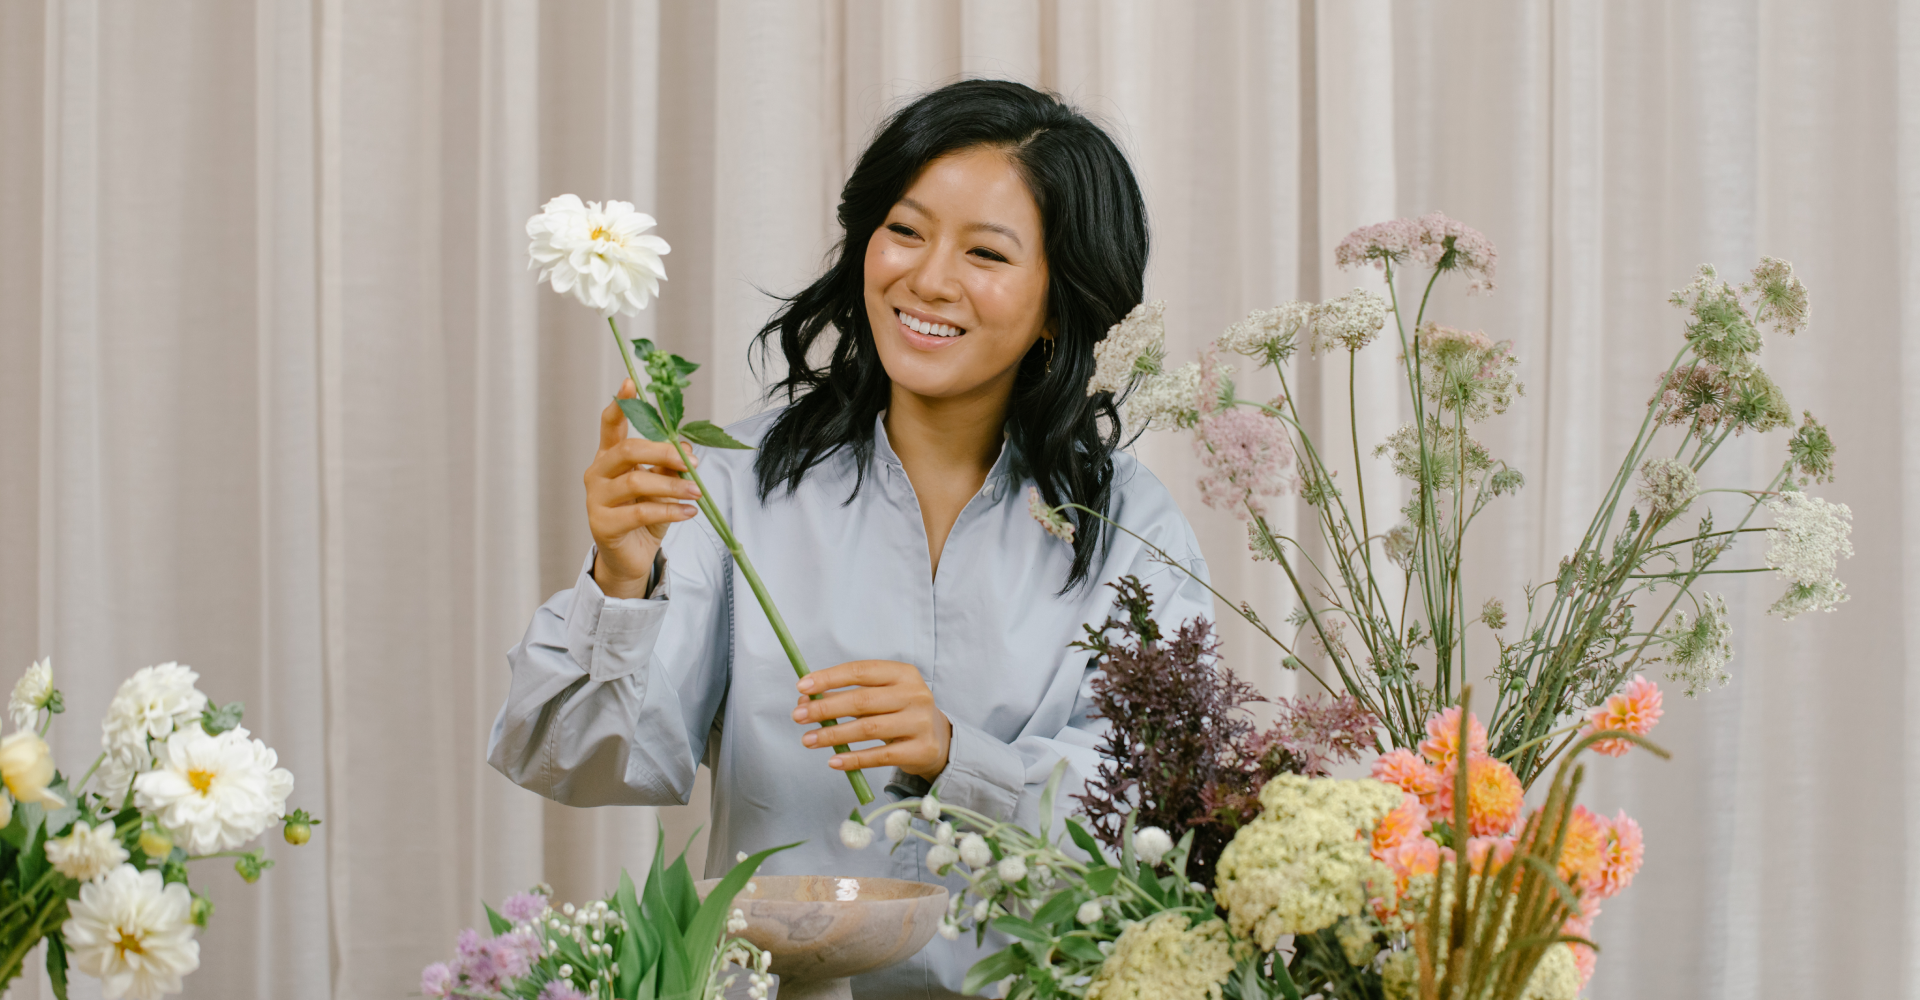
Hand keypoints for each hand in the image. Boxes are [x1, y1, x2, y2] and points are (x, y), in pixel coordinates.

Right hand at [585, 379, 702, 598]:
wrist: (631, 556)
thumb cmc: (646, 515)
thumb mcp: (662, 485)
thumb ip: (670, 465)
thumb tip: (687, 447)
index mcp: (609, 457)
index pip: (610, 425)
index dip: (619, 403)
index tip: (630, 382)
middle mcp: (597, 473)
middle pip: (628, 450)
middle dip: (664, 452)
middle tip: (692, 461)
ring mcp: (596, 499)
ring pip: (636, 481)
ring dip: (673, 485)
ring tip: (697, 491)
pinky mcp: (603, 524)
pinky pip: (640, 511)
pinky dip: (670, 510)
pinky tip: (689, 512)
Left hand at [793, 661, 952, 779]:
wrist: (938, 739)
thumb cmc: (898, 712)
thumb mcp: (878, 697)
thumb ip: (845, 696)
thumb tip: (805, 699)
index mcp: (903, 673)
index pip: (860, 671)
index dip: (829, 678)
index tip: (801, 686)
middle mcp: (915, 694)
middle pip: (862, 700)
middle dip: (825, 708)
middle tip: (798, 716)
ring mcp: (920, 722)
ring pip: (868, 728)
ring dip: (833, 735)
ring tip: (808, 740)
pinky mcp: (920, 749)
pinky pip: (880, 755)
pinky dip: (854, 759)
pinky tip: (833, 760)